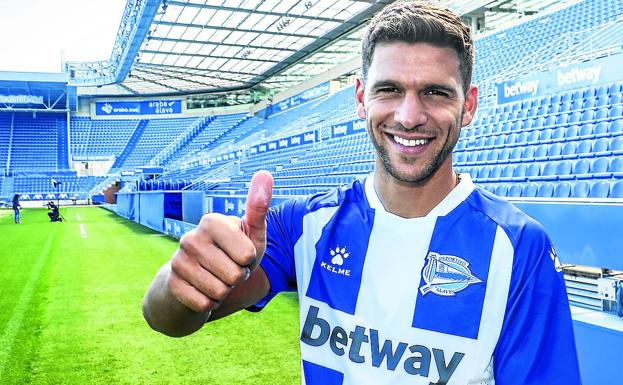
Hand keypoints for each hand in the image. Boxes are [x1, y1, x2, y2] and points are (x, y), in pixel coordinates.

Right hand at [167, 170, 272, 312]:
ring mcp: (177, 261)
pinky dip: (209, 304)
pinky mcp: (171, 285)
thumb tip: (265, 172)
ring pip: (220, 292)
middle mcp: (190, 238)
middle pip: (235, 276)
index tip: (240, 254)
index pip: (248, 255)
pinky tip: (202, 292)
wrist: (197, 280)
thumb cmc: (232, 254)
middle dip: (237, 278)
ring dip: (224, 292)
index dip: (249, 261)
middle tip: (227, 269)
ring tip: (216, 280)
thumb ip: (258, 206)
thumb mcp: (250, 233)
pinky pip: (204, 305)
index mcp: (211, 221)